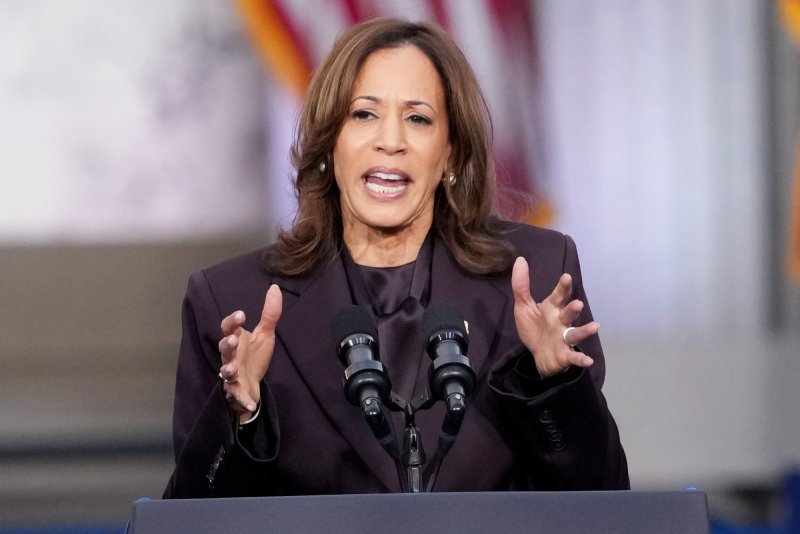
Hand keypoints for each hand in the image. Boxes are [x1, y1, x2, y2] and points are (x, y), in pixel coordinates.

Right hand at [218, 284, 281, 421]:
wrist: (253, 384)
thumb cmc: (255, 355)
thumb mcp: (265, 334)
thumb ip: (270, 313)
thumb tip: (275, 287)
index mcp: (236, 338)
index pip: (228, 327)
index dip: (232, 321)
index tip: (242, 315)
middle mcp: (230, 355)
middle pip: (223, 348)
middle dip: (227, 344)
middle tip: (233, 340)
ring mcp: (231, 372)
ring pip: (225, 370)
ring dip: (228, 370)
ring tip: (232, 369)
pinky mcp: (236, 389)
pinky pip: (237, 394)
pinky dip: (243, 399)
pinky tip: (251, 402)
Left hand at [511, 257, 596, 377]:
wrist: (538, 354)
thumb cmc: (535, 327)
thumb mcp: (524, 307)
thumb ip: (521, 285)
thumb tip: (520, 260)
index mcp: (552, 308)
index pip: (559, 296)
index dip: (563, 287)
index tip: (566, 277)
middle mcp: (561, 321)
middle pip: (569, 313)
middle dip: (573, 308)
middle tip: (578, 304)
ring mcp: (564, 338)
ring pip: (575, 333)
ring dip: (584, 330)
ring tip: (594, 327)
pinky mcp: (564, 354)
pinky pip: (573, 357)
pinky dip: (581, 359)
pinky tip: (588, 361)